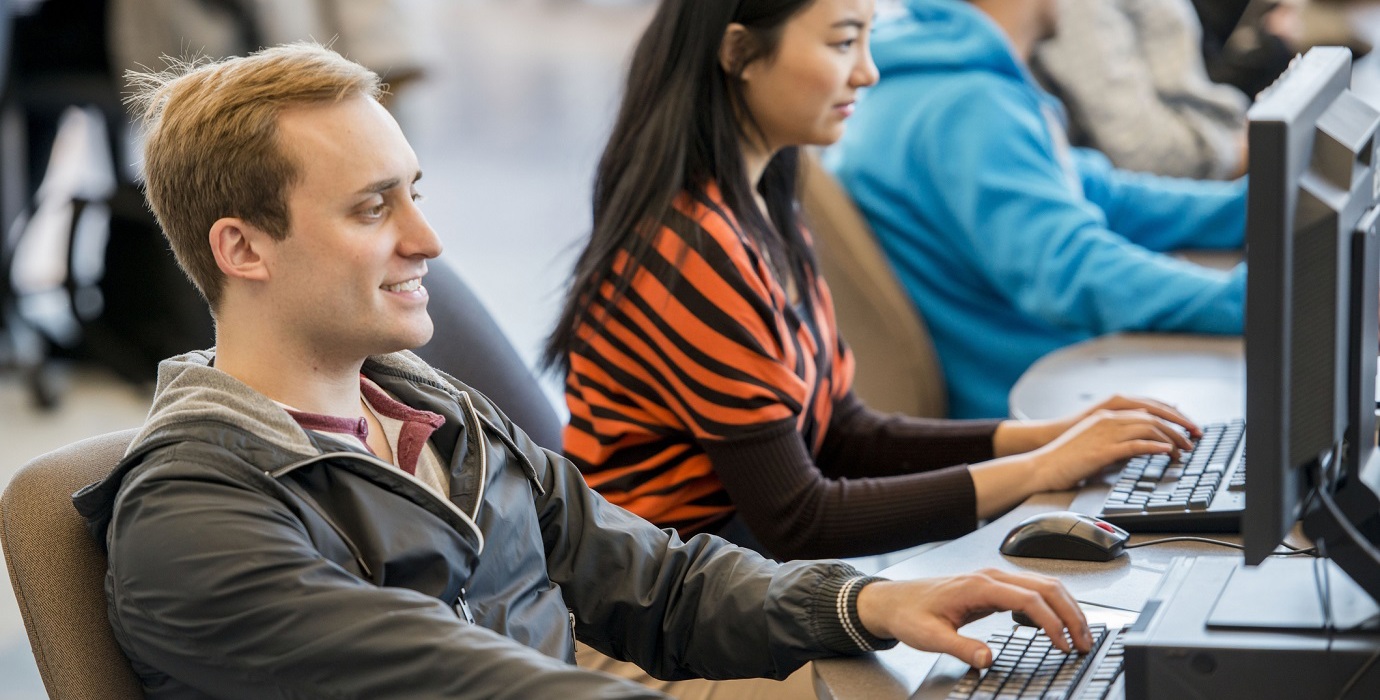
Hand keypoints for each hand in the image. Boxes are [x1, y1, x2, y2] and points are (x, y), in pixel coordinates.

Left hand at [855, 570, 1091, 667]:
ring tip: (1079, 635)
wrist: (893, 600)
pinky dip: (1052, 604)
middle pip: (1046, 587)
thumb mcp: (931, 637)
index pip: (1030, 599)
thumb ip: (961, 648)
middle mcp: (991, 577)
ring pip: (1043, 584)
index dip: (1053, 622)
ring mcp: (993, 578)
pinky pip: (1032, 588)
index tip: (1064, 645)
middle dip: (1071, 614)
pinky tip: (1055, 623)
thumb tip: (988, 659)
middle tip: (1085, 642)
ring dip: (1066, 607)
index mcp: (979, 586)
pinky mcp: (993, 585)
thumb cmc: (910, 614)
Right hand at [995, 394, 1199, 456]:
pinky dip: (1153, 446)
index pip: (1147, 409)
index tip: (1187, 426)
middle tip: (1195, 437)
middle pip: (1152, 416)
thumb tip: (1143, 445)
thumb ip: (1119, 440)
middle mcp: (1108, 419)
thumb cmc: (1066, 458)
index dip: (1171, 416)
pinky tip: (1166, 452)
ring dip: (1171, 438)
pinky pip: (1134, 445)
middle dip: (1178, 426)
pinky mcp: (1102, 450)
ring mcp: (1105, 433)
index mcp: (1107, 415)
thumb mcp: (1096, 443)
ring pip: (1147, 428)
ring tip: (1185, 449)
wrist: (1041, 466)